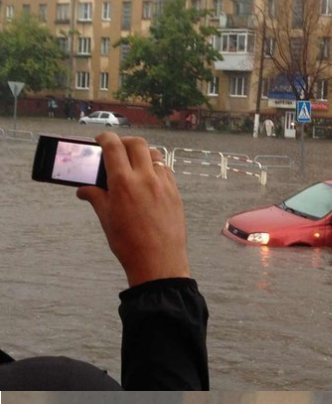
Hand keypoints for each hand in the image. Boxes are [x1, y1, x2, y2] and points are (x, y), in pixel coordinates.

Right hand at [77, 132, 190, 287]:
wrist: (158, 265)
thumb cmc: (130, 246)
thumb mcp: (107, 220)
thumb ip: (96, 198)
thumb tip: (84, 190)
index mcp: (123, 182)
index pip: (113, 145)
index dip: (104, 138)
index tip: (100, 140)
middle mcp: (144, 178)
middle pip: (136, 143)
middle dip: (124, 142)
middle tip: (117, 150)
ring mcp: (163, 184)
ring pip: (154, 154)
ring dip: (143, 153)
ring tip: (135, 164)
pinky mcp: (175, 193)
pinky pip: (166, 170)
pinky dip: (156, 168)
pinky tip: (149, 179)